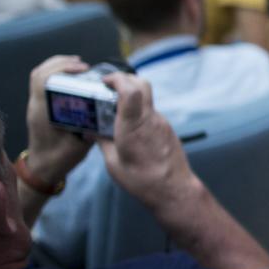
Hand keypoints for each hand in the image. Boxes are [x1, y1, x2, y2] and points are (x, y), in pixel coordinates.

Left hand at [25, 55, 94, 186]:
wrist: (41, 169)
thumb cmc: (59, 159)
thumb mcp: (79, 145)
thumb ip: (90, 129)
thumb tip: (105, 114)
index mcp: (43, 112)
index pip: (42, 80)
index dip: (62, 68)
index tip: (83, 69)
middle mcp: (36, 105)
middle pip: (39, 72)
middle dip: (61, 62)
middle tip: (82, 65)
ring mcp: (35, 105)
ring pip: (39, 75)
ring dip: (57, 66)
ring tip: (78, 66)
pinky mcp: (39, 107)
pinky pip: (43, 83)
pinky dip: (56, 74)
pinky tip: (72, 77)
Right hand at [97, 72, 197, 210]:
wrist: (174, 190)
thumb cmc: (142, 181)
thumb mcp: (113, 164)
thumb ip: (103, 143)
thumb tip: (94, 132)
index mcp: (133, 126)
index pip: (130, 89)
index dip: (117, 79)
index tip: (105, 81)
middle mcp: (150, 119)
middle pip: (142, 84)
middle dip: (124, 79)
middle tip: (109, 87)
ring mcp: (161, 122)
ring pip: (146, 98)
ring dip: (131, 98)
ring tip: (115, 111)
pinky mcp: (167, 129)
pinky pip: (150, 113)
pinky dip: (138, 112)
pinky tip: (129, 127)